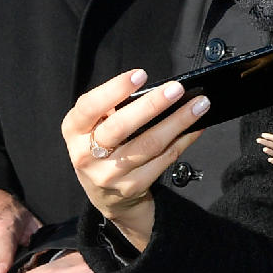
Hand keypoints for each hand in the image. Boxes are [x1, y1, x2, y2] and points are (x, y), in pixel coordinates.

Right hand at [60, 69, 208, 249]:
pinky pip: (164, 159)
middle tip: (176, 89)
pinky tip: (195, 127)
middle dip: (152, 105)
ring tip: (198, 105)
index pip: (89, 107)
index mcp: (74, 131)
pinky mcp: (133, 186)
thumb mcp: (93, 127)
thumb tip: (154, 90)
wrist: (107, 197)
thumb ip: (112, 108)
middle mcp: (87, 154)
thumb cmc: (102, 149)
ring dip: (178, 122)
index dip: (114, 89)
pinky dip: (183, 140)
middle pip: (121, 127)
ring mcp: (110, 174)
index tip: (140, 75)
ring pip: (149, 144)